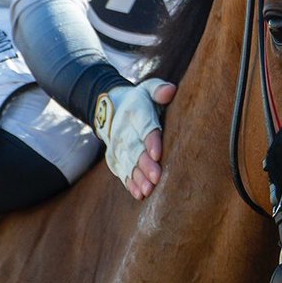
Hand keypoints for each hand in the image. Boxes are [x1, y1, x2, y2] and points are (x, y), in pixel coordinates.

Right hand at [94, 79, 176, 199]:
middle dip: (145, 165)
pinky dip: (130, 183)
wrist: (111, 108)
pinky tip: (139, 193)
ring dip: (137, 177)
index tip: (157, 154)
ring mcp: (117, 146)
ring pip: (127, 163)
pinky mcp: (114, 158)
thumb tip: (170, 91)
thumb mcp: (148, 89)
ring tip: (148, 190)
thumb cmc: (141, 100)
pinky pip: (121, 172)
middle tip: (156, 178)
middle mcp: (123, 130)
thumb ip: (159, 89)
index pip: (144, 127)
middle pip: (135, 149)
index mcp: (135, 112)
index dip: (150, 141)